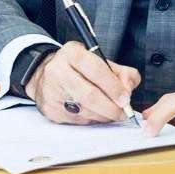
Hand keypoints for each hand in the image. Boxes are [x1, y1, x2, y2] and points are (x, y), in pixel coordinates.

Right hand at [26, 42, 140, 124]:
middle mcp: (58, 71)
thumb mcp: (102, 61)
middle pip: (89, 94)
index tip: (125, 99)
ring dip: (103, 115)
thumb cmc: (79, 69)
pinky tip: (96, 114)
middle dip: (111, 107)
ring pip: (84, 110)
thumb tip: (128, 90)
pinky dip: (92, 120)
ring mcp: (51, 91)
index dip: (114, 87)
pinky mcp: (50, 109)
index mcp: (73, 53)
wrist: (45, 75)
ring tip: (112, 113)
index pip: (96, 70)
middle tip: (123, 113)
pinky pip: (76, 119)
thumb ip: (122, 73)